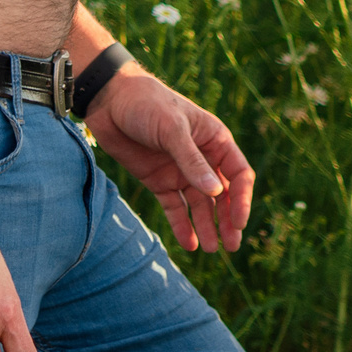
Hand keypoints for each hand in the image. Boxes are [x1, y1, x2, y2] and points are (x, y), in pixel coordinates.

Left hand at [84, 67, 255, 252]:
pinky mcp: (159, 181)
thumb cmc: (147, 103)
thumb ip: (192, 161)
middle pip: (222, 194)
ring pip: (200, 205)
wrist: (109, 101)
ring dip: (207, 226)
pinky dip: (182, 225)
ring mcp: (180, 171)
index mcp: (215, 139)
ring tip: (212, 250)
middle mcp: (202, 158)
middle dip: (227, 219)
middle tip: (232, 246)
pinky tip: (190, 244)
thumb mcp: (172, 129)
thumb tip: (216, 193)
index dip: (241, 199)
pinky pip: (175, 207)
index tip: (239, 222)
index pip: (238, 174)